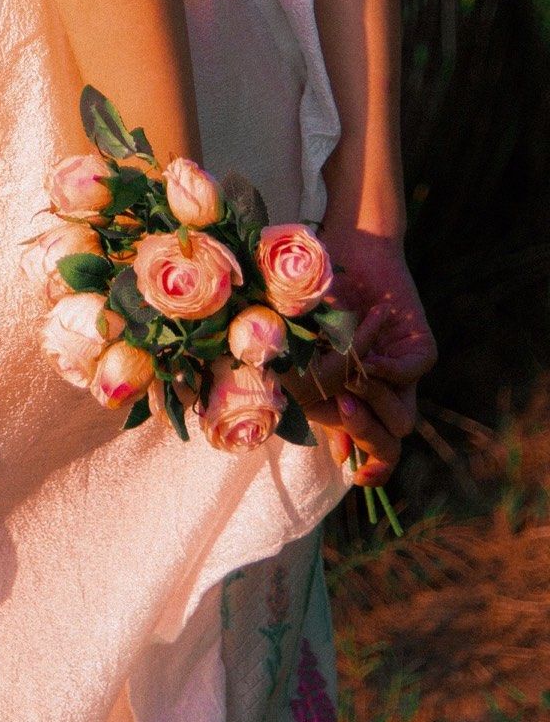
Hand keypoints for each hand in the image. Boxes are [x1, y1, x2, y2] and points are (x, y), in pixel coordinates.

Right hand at [312, 229, 434, 485]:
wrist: (346, 247)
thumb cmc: (308, 296)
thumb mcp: (300, 352)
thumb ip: (313, 399)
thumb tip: (332, 452)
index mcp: (356, 400)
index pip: (375, 455)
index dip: (371, 470)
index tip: (356, 474)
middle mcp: (384, 392)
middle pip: (390, 444)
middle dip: (366, 434)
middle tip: (344, 408)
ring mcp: (403, 372)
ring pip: (402, 418)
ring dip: (372, 400)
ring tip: (351, 376)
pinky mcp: (420, 349)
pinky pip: (407, 374)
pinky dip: (384, 366)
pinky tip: (365, 346)